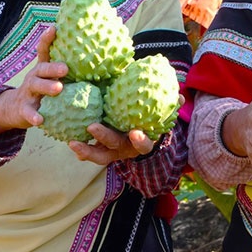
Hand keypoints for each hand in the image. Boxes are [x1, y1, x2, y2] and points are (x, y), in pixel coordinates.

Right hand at [0, 26, 66, 135]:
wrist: (14, 109)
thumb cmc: (41, 92)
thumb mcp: (49, 79)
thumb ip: (64, 72)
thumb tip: (94, 62)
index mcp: (42, 69)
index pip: (44, 51)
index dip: (47, 39)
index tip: (54, 28)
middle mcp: (34, 77)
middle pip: (42, 68)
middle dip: (53, 67)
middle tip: (65, 68)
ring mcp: (28, 92)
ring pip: (35, 86)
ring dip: (46, 86)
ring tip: (58, 88)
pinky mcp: (24, 109)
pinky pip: (29, 112)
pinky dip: (34, 116)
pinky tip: (40, 120)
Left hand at [68, 93, 185, 163]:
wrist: (140, 137)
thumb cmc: (149, 122)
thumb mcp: (160, 116)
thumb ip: (170, 107)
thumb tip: (181, 96)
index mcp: (141, 141)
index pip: (144, 144)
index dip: (140, 141)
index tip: (135, 133)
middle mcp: (126, 149)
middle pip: (115, 146)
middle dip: (104, 137)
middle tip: (92, 126)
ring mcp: (112, 152)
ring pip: (99, 155)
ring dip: (86, 150)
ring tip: (72, 143)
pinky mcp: (102, 151)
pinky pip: (90, 153)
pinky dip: (82, 150)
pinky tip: (70, 141)